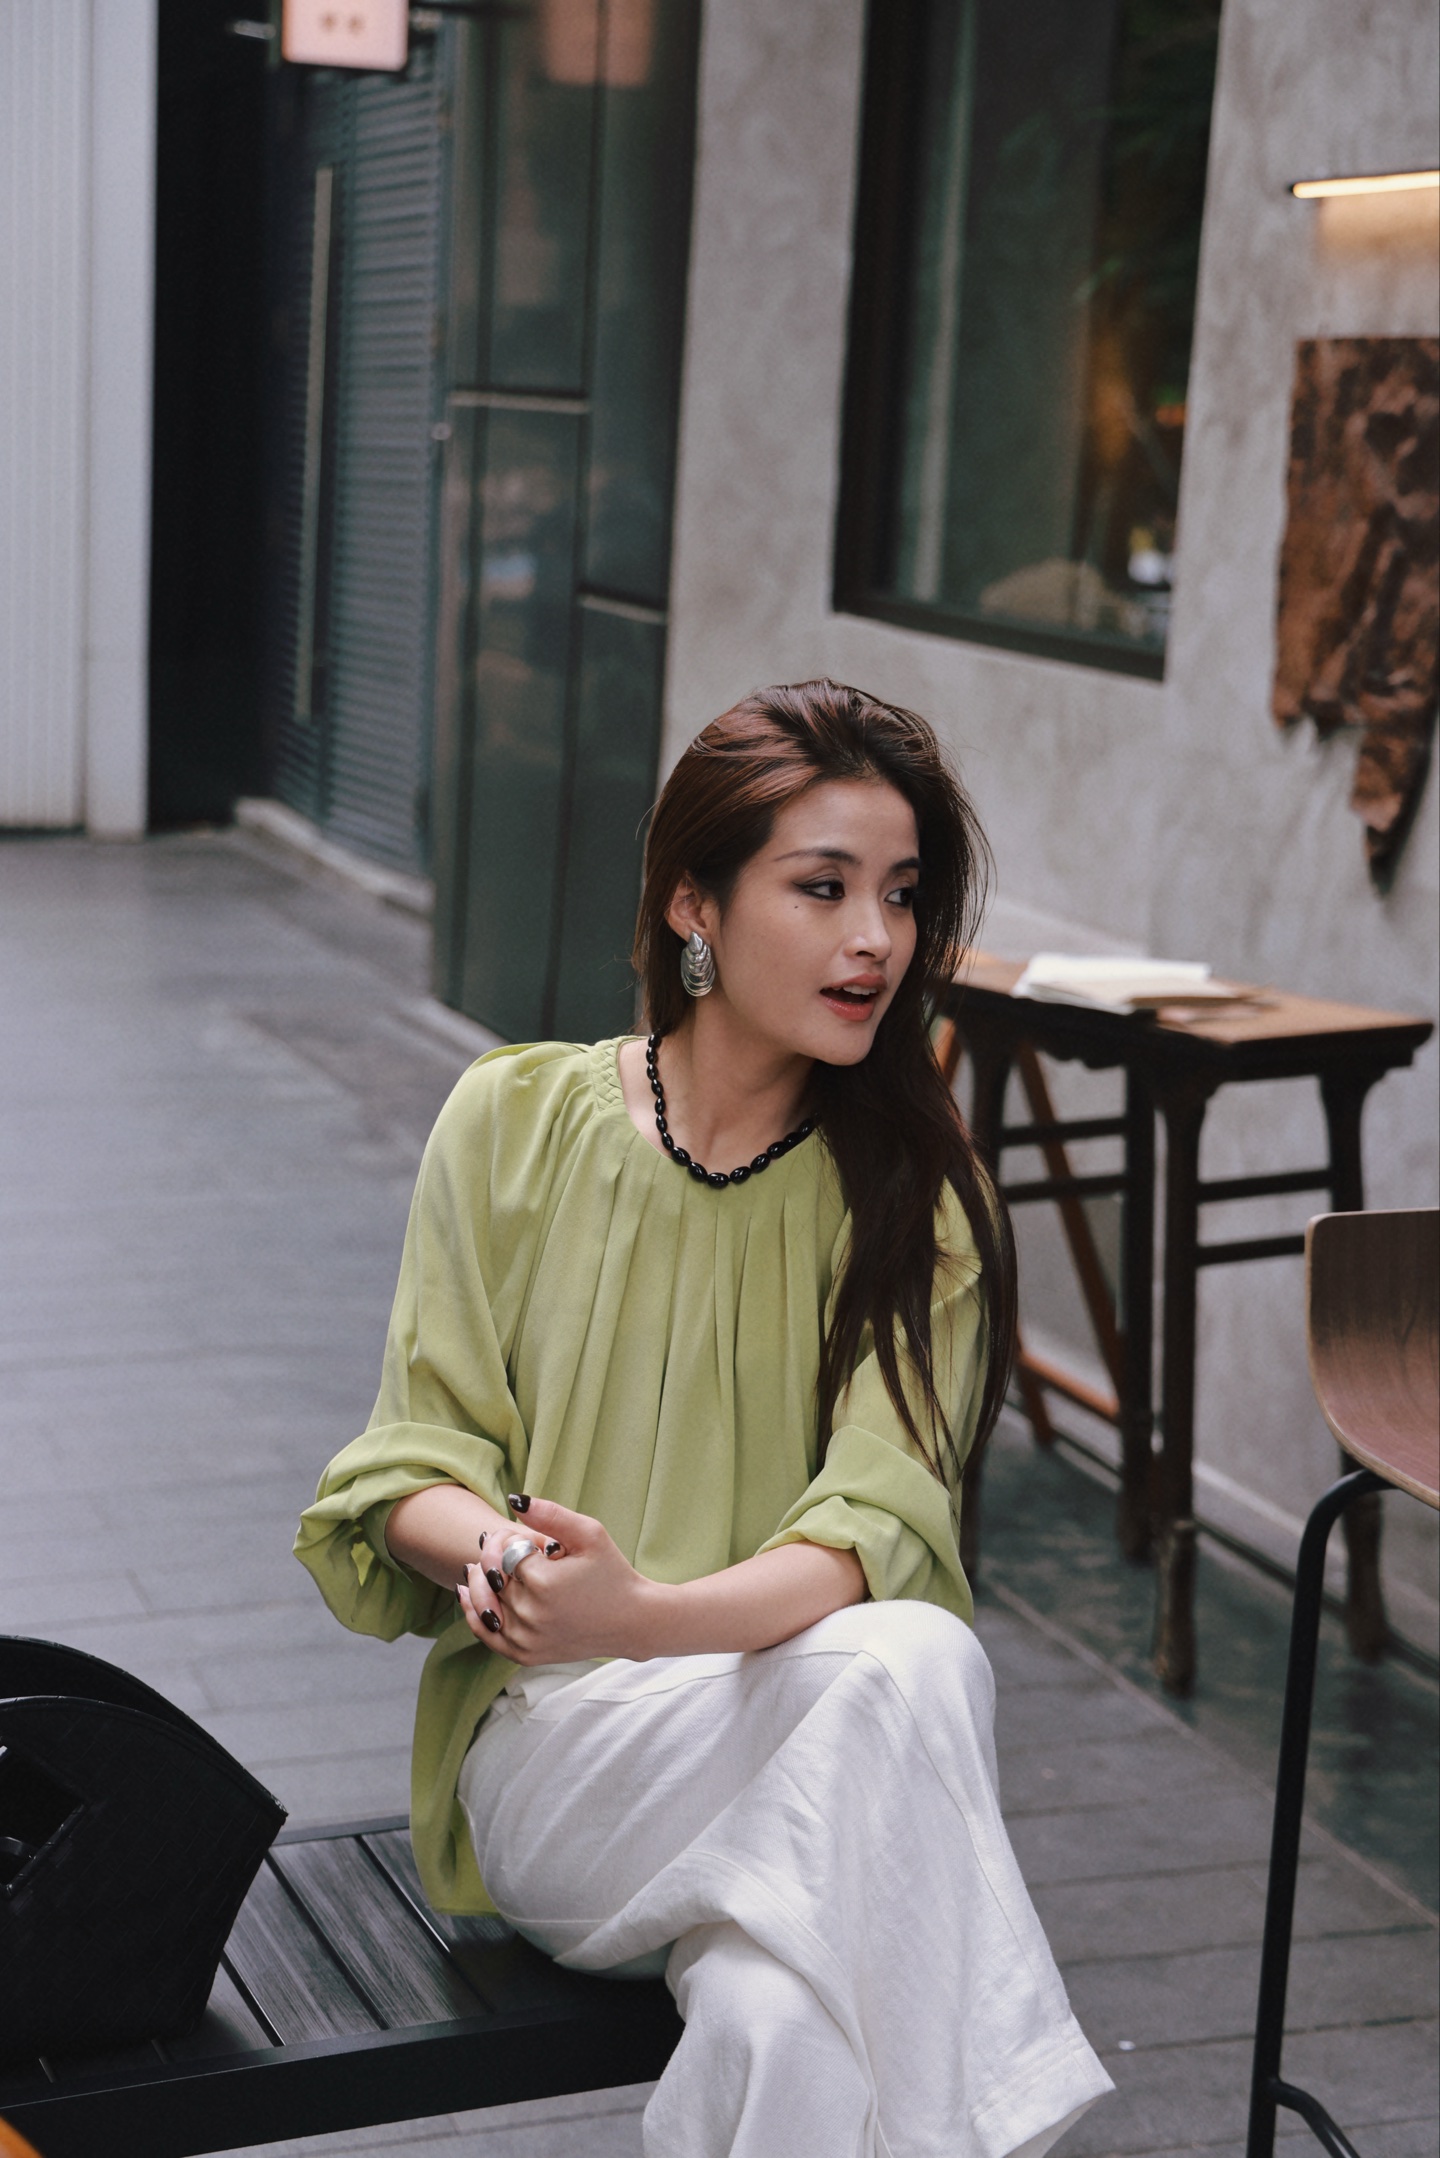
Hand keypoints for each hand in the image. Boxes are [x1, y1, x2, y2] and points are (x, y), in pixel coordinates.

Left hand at [458, 1497, 652, 1664]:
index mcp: (544, 1583)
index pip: (504, 1551)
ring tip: (481, 1566)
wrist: (631, 1621)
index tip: (528, 1538)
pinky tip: (467, 1592)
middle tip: (511, 1548)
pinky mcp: (525, 1655)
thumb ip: (550, 1514)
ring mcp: (526, 1639)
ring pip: (484, 1602)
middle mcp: (531, 1615)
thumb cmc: (611, 1573)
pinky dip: (474, 1612)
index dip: (511, 1539)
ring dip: (481, 1580)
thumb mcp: (589, 1534)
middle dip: (497, 1557)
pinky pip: (486, 1633)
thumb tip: (514, 1500)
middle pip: (492, 1576)